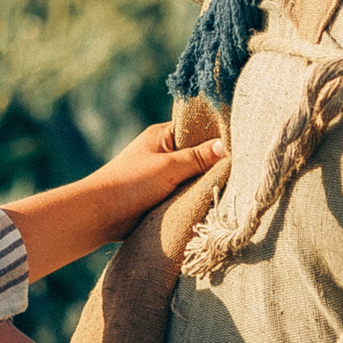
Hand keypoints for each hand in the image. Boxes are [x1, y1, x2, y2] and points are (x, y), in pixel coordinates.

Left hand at [92, 121, 228, 225]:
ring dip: (204, 182)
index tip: (239, 143)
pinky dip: (195, 196)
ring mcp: (162, 174)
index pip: (196, 129)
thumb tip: (224, 146)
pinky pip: (185, 192)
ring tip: (232, 185)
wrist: (101, 213)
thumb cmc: (131, 183)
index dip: (216, 136)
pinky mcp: (161, 194)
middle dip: (213, 162)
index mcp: (162, 136)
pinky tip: (211, 199)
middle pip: (197, 154)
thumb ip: (197, 157)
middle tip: (241, 168)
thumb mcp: (169, 167)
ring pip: (192, 175)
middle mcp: (163, 152)